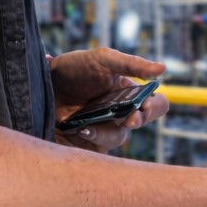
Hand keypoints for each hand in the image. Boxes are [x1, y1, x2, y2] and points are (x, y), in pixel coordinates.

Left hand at [49, 48, 168, 152]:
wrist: (43, 80)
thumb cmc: (76, 67)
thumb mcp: (102, 58)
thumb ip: (131, 63)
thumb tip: (163, 69)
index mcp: (130, 94)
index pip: (156, 105)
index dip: (154, 107)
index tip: (143, 105)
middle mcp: (122, 113)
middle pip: (139, 124)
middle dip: (134, 122)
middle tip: (128, 119)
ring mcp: (105, 128)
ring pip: (117, 139)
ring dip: (105, 133)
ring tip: (88, 126)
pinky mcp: (88, 141)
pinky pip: (95, 148)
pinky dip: (89, 140)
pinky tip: (80, 130)